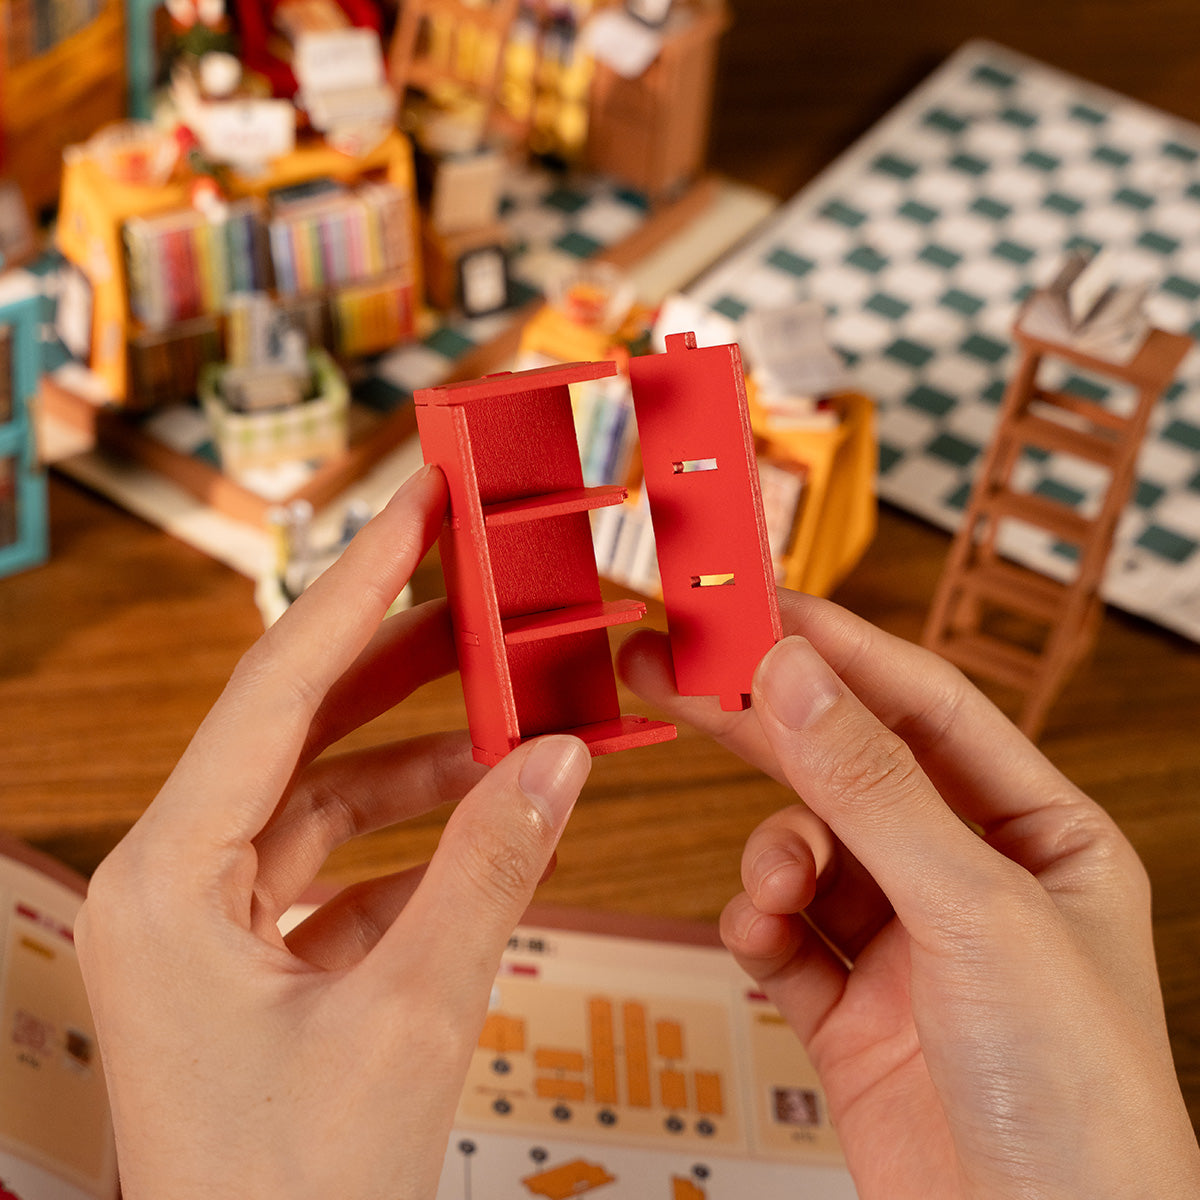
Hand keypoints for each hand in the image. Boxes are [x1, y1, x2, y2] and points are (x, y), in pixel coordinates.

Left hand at [75, 466, 590, 1199]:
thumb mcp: (411, 1020)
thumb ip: (490, 871)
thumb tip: (557, 758)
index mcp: (163, 883)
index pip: (272, 691)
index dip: (357, 587)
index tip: (415, 507)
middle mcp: (171, 886)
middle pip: (296, 728)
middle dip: (394, 654)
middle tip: (469, 580)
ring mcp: (214, 925)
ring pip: (327, 796)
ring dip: (422, 756)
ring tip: (509, 706)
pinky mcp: (259, 961)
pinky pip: (345, 865)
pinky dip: (419, 839)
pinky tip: (487, 814)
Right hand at [619, 590, 1199, 1198]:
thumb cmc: (1077, 1100)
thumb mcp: (974, 911)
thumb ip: (871, 786)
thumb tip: (792, 675)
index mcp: (1037, 830)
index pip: (922, 704)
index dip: (836, 646)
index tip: (753, 605)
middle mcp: (969, 875)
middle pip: (846, 764)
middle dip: (764, 722)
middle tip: (677, 669)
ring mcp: (906, 941)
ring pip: (806, 848)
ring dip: (772, 854)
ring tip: (773, 884)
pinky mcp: (850, 1005)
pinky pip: (781, 931)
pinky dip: (760, 925)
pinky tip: (765, 939)